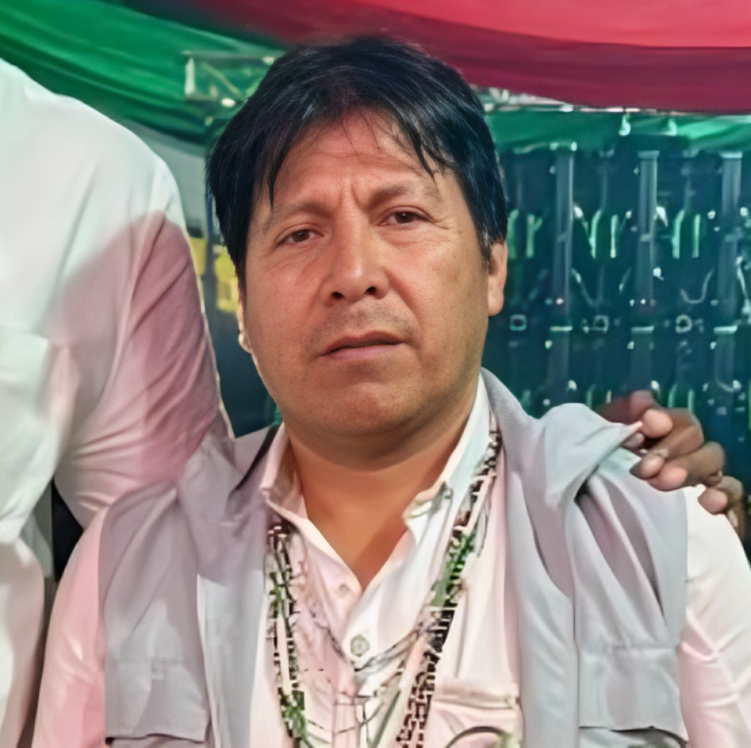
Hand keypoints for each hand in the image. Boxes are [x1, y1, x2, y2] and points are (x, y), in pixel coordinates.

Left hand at [599, 391, 745, 537]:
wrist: (592, 526)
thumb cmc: (592, 479)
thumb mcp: (594, 444)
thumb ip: (617, 417)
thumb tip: (645, 400)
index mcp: (659, 435)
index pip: (675, 418)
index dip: (661, 422)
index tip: (636, 435)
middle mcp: (685, 453)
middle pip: (694, 437)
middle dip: (669, 449)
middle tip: (644, 470)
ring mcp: (703, 481)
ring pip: (713, 461)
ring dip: (691, 468)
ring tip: (664, 482)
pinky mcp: (716, 514)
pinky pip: (733, 498)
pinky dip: (724, 495)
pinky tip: (708, 503)